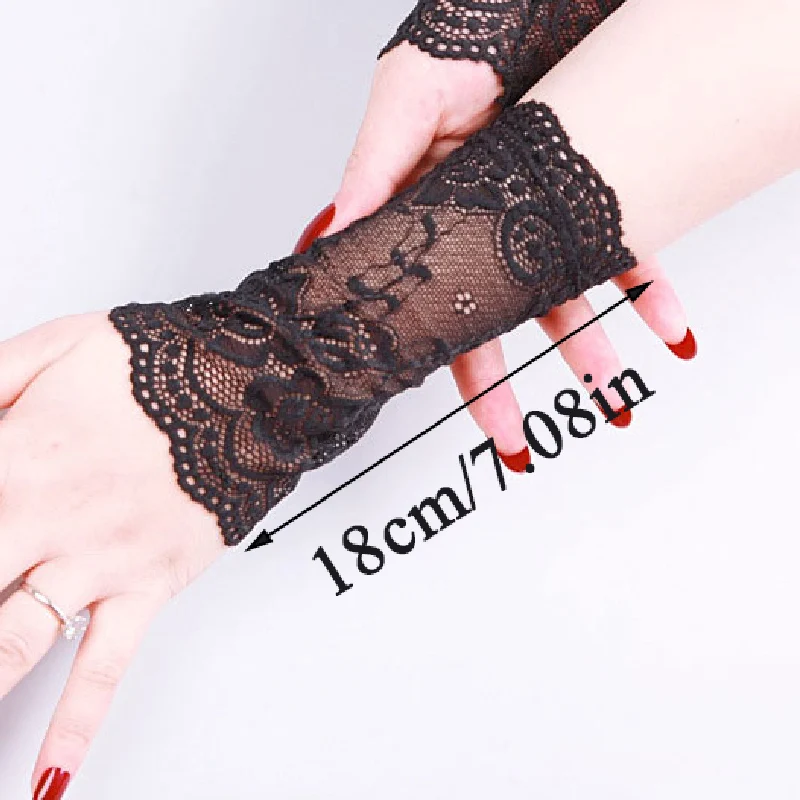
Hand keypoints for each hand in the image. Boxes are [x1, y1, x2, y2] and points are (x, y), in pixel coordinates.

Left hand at [0, 313, 223, 796]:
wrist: (247, 386)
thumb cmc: (157, 364)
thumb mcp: (54, 346)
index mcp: (13, 456)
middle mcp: (46, 519)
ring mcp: (96, 561)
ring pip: (10, 643)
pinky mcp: (145, 587)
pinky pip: (106, 665)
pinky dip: (77, 724)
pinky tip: (52, 774)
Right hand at [314, 44, 694, 462]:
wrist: (541, 0)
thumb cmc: (467, 36)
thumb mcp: (407, 96)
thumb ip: (375, 167)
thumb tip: (335, 229)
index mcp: (433, 210)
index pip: (427, 297)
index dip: (433, 350)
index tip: (435, 395)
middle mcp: (488, 224)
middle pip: (493, 320)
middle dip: (503, 385)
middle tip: (512, 438)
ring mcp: (544, 216)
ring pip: (565, 297)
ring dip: (588, 350)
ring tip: (606, 393)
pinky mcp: (598, 195)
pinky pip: (631, 251)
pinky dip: (652, 293)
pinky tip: (668, 326)